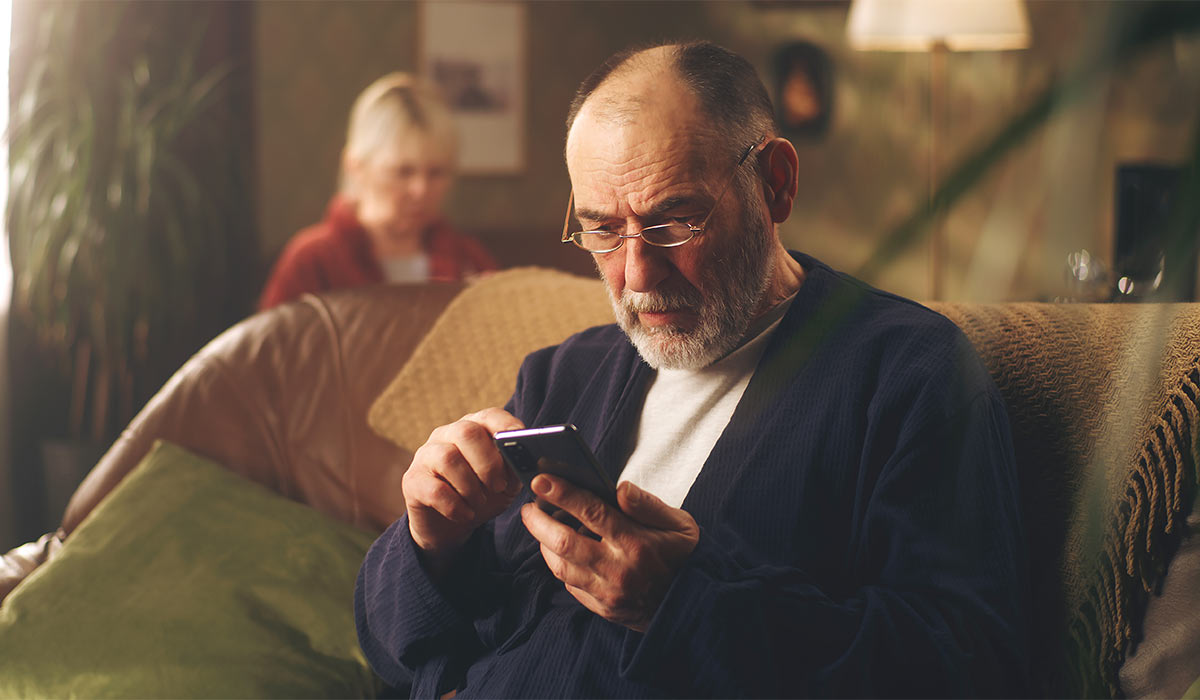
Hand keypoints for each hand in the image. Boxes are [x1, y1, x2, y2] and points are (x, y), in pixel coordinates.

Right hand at [402, 408, 524, 574]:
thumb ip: (516, 469)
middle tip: (498, 486)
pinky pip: (434, 488)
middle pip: (466, 432)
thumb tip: (532, 462)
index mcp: (474, 429)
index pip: (490, 416)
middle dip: (488, 462)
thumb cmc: (481, 496)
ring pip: (448, 458)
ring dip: (471, 486)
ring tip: (480, 502)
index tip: (521, 445)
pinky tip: (465, 515)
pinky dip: (455, 505)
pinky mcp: (412, 481)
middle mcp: (447, 435)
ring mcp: (426, 455)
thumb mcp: (506, 483)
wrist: (450, 526)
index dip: (507, 427)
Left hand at [520, 475, 699, 631]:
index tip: (540, 479)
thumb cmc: (686, 559)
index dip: (562, 493)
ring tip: (539, 525)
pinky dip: (559, 566)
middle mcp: (618, 569)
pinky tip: (557, 551)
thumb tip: (619, 488)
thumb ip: (648, 505)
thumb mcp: (681, 525)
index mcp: (637, 543)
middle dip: (538, 521)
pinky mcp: (603, 608)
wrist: (695, 607)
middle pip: (564, 542)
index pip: (592, 512)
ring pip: (561, 566)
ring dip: (543, 543)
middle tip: (529, 506)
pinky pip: (570, 585)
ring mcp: (608, 592)